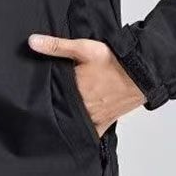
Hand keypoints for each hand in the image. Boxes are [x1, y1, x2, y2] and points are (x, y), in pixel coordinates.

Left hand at [28, 33, 146, 135]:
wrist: (142, 73)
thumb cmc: (114, 61)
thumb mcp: (83, 48)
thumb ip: (56, 46)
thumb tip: (32, 42)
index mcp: (74, 92)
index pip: (51, 97)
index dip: (42, 96)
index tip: (34, 97)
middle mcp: (83, 108)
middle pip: (62, 110)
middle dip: (54, 107)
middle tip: (43, 107)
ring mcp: (94, 118)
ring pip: (75, 121)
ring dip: (68, 118)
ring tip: (59, 114)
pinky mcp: (106, 122)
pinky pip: (92, 133)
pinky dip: (84, 133)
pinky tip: (76, 131)